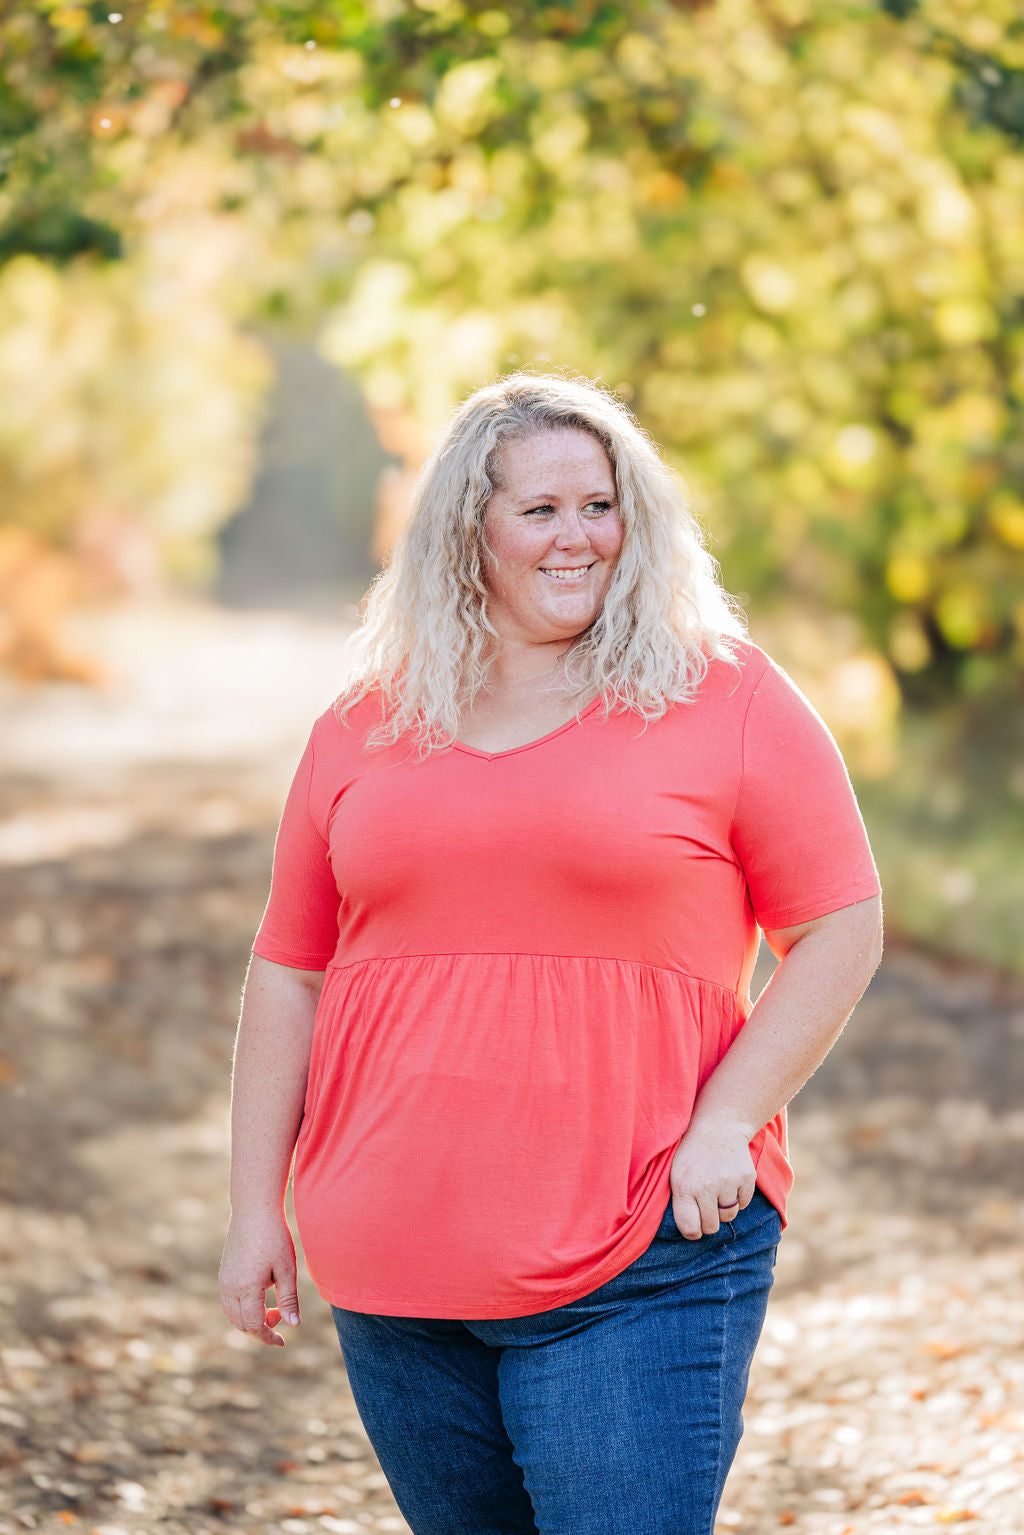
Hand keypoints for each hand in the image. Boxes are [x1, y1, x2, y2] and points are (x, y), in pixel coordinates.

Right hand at [219, 1209, 300, 1346]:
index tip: (282, 1341)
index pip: (254, 1325)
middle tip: (281, 1315)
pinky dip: (243, 1308)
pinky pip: (229, 1302)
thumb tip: (294, 1325)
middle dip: (261, 1328)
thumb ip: (289, 1299)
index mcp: (247, 1288)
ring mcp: (224, 1280)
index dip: (268, 1336)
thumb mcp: (287, 1269)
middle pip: (242, 1324)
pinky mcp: (224, 1273)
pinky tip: (261, 1295)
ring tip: (272, 1306)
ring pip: (233, 1314)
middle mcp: (230, 1287)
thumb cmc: (275, 1237)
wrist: (254, 1209)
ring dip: (250, 1319)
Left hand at [668, 1115, 756, 1239]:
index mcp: (684, 1186)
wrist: (718, 1126)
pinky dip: (738, 1198)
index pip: (690, 1228)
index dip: (692, 1232)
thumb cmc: (692, 1153)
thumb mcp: (675, 1173)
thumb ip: (680, 1201)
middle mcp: (706, 1187)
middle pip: (711, 1227)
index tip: (694, 1227)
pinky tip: (730, 1182)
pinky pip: (743, 1204)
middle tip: (707, 1206)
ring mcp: (728, 1182)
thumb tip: (691, 1232)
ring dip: (724, 1209)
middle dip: (709, 1222)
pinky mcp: (746, 1178)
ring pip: (728, 1216)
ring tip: (718, 1189)